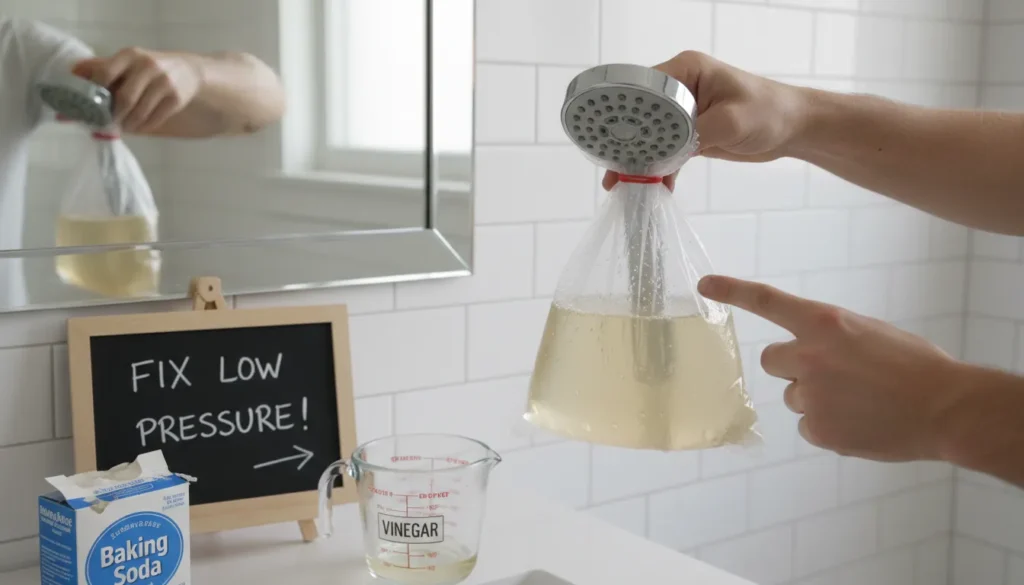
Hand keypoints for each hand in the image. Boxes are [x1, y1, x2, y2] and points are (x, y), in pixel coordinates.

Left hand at [72, 47, 202, 132]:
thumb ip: (100, 67)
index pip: (105, 73)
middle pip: (124, 99)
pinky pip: (155, 119)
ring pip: (140, 112)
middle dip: (114, 116)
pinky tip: (138, 127)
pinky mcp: (176, 98)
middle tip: (107, 123)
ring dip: (128, 125)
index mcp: (129, 55)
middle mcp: (147, 66)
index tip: (90, 106)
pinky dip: (143, 127)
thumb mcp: (126, 62)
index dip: (95, 93)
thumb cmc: (148, 68)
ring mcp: (164, 82)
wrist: (187, 71)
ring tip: (123, 127)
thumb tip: (70, 75)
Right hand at [603, 51, 809, 189]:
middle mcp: (680, 88)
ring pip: (650, 136)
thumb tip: (664, 154)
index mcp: (686, 71)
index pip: (645, 88)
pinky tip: (652, 187)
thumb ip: (696, 134)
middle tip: (612, 169)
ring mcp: (684, 111)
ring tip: (621, 184)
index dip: (627, 113)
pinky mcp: (690, 133)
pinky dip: (660, 168)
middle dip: (627, 142)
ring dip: (639, 160)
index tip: (614, 139)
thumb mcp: (731, 121)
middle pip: (641, 115)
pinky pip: (666, 150)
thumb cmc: (769, 112)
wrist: (793, 128)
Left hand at [697, 274, 965, 461]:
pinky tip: (860, 422)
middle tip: (832, 374)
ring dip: (816, 397)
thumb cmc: (914, 366)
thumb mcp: (871, 333)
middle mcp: (809, 356)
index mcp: (826, 323)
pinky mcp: (817, 429)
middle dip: (794, 366)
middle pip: (772, 360)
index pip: (768, 302)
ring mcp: (810, 395)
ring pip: (794, 395)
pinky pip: (809, 425)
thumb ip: (832, 337)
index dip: (733, 290)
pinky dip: (829, 426)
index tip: (703, 284)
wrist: (945, 409)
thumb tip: (813, 352)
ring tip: (859, 401)